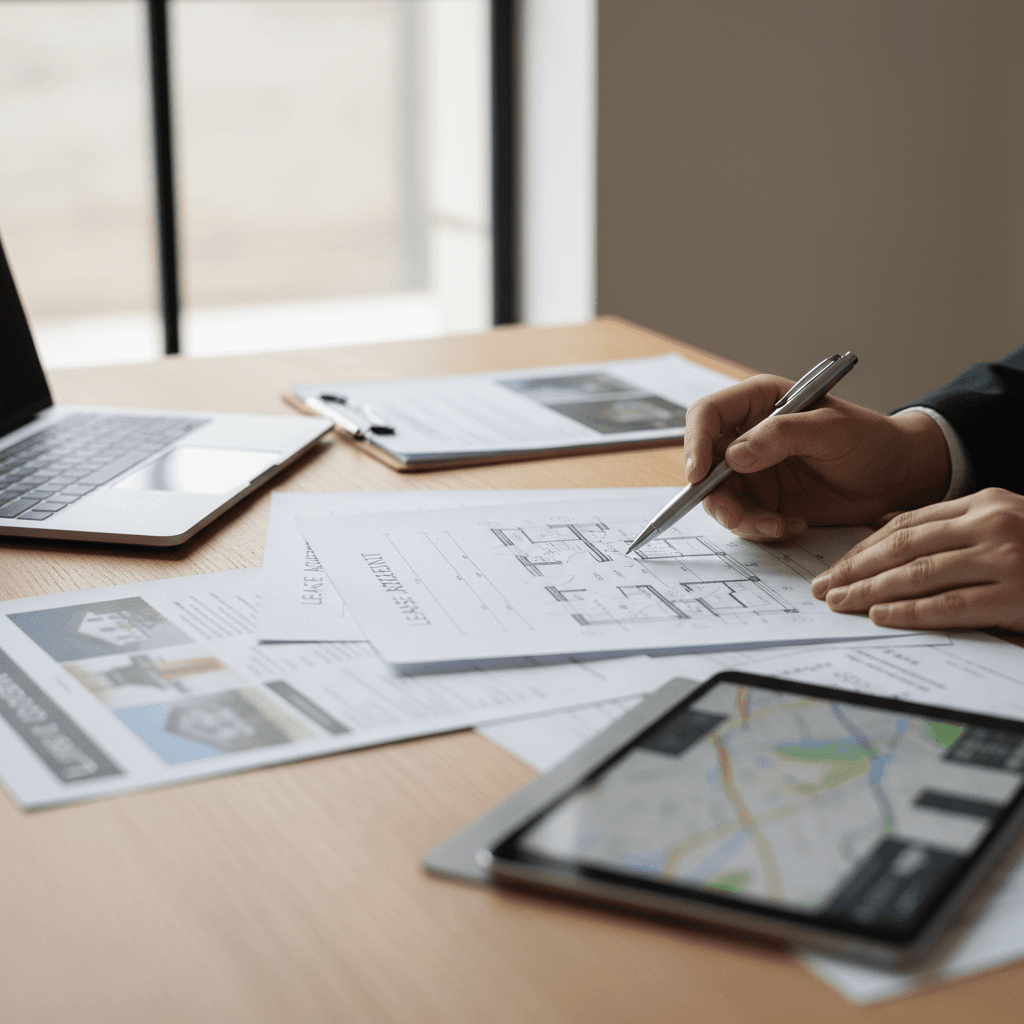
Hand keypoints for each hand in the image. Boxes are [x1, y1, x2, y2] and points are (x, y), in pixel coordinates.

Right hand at [681, 375, 950, 541]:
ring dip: (740, 518)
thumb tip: (735, 455)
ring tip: (776, 526)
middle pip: (704, 463)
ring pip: (719, 498)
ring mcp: (752, 472)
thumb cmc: (870, 441)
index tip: (699, 475)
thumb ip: (782, 436)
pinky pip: (743, 520)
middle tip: (736, 516)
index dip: (695, 442)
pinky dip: (761, 529)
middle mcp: (747, 436)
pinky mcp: (763, 502)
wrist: (896, 478)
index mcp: (758, 403)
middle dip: (714, 495)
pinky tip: (794, 526)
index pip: (707, 415)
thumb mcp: (831, 430)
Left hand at [811, 488, 1023, 631]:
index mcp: (984, 502)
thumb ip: (949, 526)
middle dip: (855, 568)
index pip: (906, 524)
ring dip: (871, 590)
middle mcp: (992, 524)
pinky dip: (910, 610)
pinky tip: (880, 615)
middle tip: (822, 587)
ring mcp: (1006, 557)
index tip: (835, 565)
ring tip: (839, 603)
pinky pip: (950, 604)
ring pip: (919, 574)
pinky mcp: (1017, 594)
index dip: (864, 546)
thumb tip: (884, 531)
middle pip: (903, 546)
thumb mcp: (1002, 521)